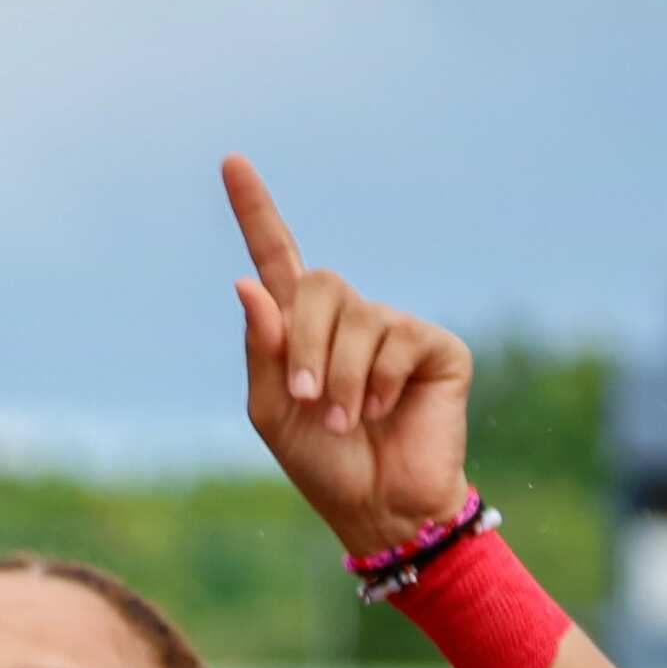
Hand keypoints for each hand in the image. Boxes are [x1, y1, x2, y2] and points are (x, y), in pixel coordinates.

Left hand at [225, 155, 474, 558]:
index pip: (276, 257)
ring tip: (347, 419)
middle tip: (308, 397)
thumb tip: (247, 283)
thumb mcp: (272, 409)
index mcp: (300, 327)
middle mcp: (349, 316)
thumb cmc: (323, 460)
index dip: (255, 210)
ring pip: (354, 317)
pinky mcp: (436, 346)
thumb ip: (262, 347)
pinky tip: (387, 410)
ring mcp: (395, 327)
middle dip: (303, 345)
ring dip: (340, 377)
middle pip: (315, 285)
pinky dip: (378, 384)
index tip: (230, 161)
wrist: (378, 506)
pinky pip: (395, 341)